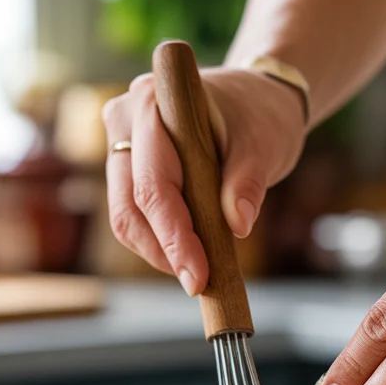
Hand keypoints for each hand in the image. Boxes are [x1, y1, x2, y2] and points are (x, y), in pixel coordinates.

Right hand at [101, 66, 305, 293]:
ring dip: (159, 252)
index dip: (172, 235)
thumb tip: (238, 225)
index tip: (198, 276)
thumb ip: (248, 182)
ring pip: (125, 217)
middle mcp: (125, 120)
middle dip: (163, 252)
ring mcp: (120, 144)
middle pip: (128, 206)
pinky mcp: (126, 167)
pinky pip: (133, 216)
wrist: (254, 100)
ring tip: (199, 269)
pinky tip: (190, 253)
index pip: (154, 184)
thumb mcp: (264, 145)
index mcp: (153, 103)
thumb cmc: (258, 116)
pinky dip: (159, 241)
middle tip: (199, 284)